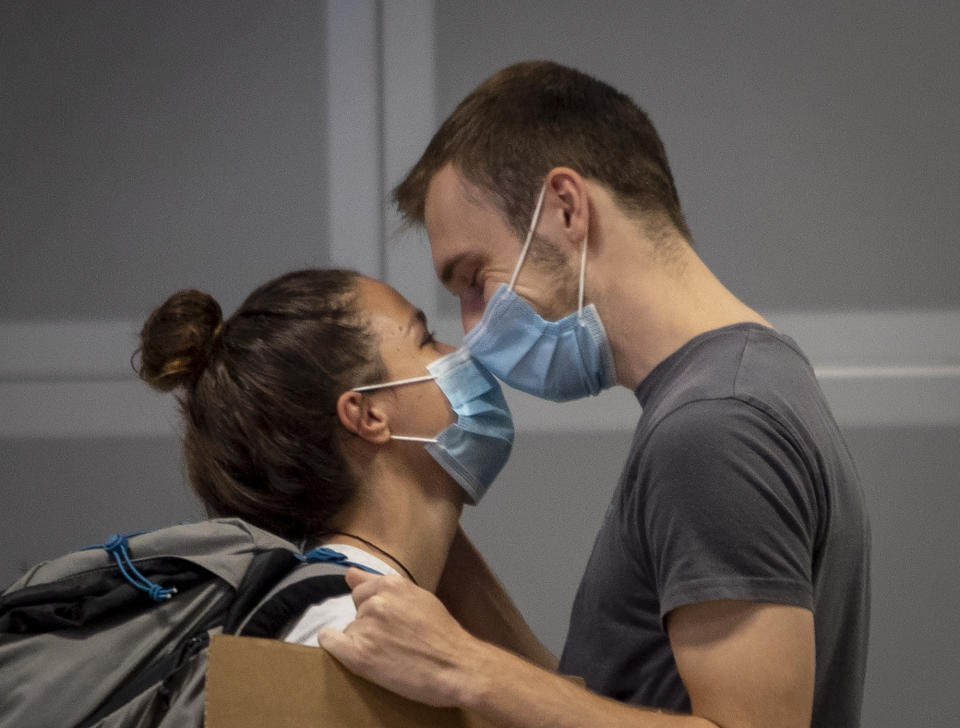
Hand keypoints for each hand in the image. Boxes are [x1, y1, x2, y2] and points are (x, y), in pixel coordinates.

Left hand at [317, 567, 485, 707]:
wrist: (458, 667)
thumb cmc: (444, 635)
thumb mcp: (419, 597)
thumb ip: (381, 584)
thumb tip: (349, 573)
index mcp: (391, 585)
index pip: (362, 592)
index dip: (374, 609)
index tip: (388, 624)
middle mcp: (375, 602)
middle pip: (356, 612)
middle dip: (369, 625)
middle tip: (393, 642)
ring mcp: (366, 628)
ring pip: (349, 631)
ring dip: (362, 642)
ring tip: (389, 656)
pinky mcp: (359, 656)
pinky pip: (331, 643)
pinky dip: (337, 648)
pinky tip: (356, 656)